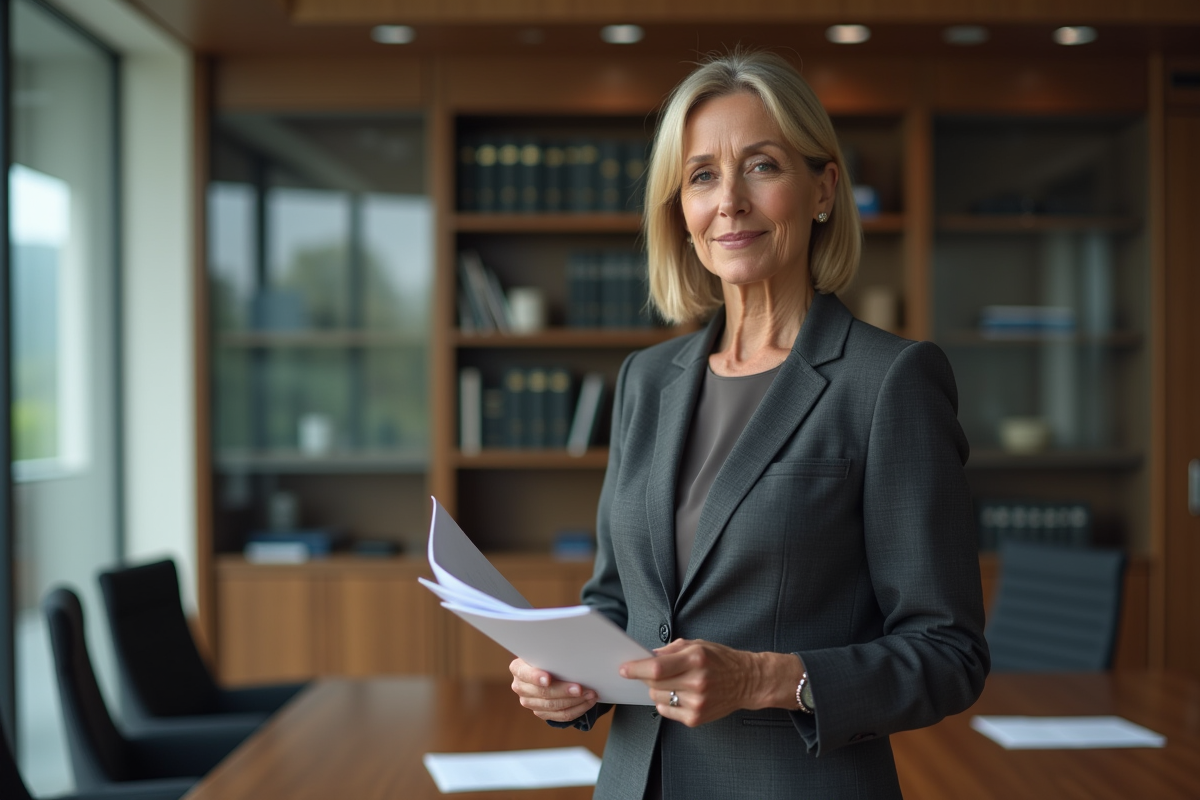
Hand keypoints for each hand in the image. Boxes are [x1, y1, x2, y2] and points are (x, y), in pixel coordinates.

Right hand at [509, 657, 598, 722]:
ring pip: (553, 706)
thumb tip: (570, 650)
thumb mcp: (544, 650)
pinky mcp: (541, 713)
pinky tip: (587, 702)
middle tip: (580, 688)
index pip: (525, 674)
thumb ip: (551, 653)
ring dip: (575, 701)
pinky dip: (577, 709)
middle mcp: (520, 687)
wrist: (544, 669)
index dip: (536, 677)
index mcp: (518, 668)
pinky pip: (560, 715)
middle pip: (543, 693)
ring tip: (590, 694)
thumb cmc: (547, 656)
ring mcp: (530, 702)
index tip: (548, 678)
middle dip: (564, 691)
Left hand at [620, 639, 800, 727]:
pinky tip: (678, 694)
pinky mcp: (697, 718)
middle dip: (645, 678)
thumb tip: (646, 656)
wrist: (747, 681)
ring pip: (658, 699)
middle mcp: (696, 682)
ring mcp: (697, 703)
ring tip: (671, 682)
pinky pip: (667, 711)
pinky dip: (666, 702)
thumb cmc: (720, 660)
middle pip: (654, 685)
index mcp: (695, 659)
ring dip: (656, 690)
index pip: (656, 667)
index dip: (636, 669)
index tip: (624, 668)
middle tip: (648, 673)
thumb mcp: (697, 645)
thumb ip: (670, 650)